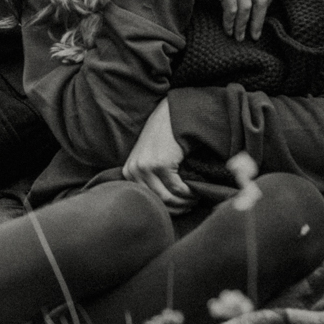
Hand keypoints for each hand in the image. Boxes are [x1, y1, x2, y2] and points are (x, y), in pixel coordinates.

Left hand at [123, 97, 193, 211]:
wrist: (170, 114)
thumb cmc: (163, 137)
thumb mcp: (149, 157)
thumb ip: (150, 177)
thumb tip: (166, 204)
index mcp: (128, 172)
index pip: (146, 200)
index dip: (165, 208)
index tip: (180, 208)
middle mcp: (134, 171)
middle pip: (157, 201)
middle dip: (176, 208)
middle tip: (190, 205)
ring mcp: (146, 167)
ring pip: (168, 197)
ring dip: (184, 202)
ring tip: (195, 198)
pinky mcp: (160, 164)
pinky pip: (177, 188)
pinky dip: (188, 193)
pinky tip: (195, 190)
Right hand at [136, 0, 277, 40]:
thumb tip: (253, 1)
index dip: (269, 2)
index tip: (260, 14)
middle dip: (259, 19)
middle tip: (255, 34)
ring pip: (247, 7)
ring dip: (243, 25)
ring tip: (238, 36)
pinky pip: (232, 10)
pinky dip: (230, 22)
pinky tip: (227, 29)